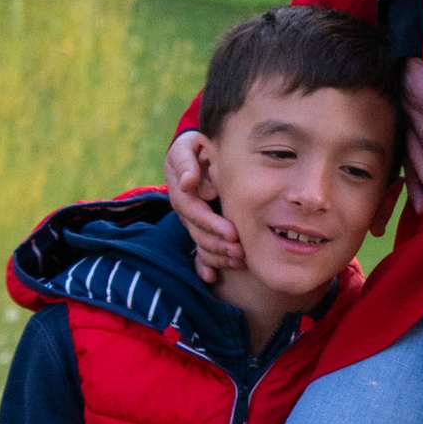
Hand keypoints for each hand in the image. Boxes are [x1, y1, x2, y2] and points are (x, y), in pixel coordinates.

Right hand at [166, 125, 242, 281]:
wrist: (198, 152)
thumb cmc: (197, 147)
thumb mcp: (188, 146)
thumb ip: (186, 162)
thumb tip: (189, 183)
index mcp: (182, 190)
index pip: (194, 211)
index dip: (211, 224)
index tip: (232, 233)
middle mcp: (185, 209)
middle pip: (198, 232)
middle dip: (219, 244)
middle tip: (240, 251)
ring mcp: (191, 221)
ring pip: (200, 244)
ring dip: (218, 255)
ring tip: (239, 260)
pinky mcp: (198, 229)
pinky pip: (197, 252)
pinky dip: (203, 266)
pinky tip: (212, 277)